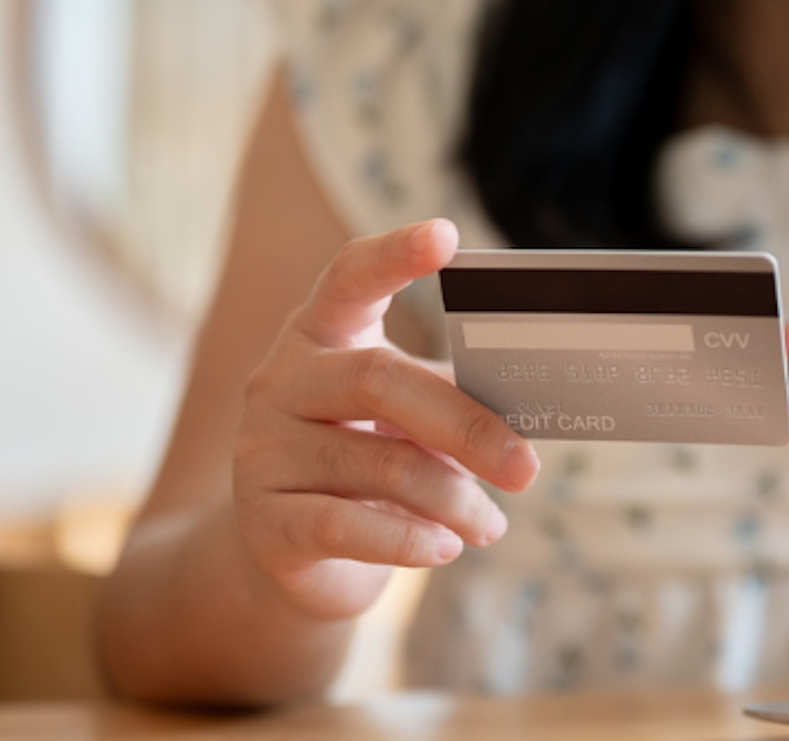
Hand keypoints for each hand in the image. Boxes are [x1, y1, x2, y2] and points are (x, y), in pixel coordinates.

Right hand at [233, 219, 539, 619]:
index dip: (394, 255)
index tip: (446, 236)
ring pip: (377, 463)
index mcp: (319, 335)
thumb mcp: (401, 422)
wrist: (289, 552)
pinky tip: (445, 548)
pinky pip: (348, 526)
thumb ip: (444, 402)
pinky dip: (410, 540)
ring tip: (491, 525)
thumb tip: (522, 420)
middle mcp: (279, 381)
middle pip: (380, 379)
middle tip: (525, 468)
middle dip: (466, 425)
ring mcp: (263, 451)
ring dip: (453, 500)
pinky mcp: (265, 522)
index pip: (349, 278)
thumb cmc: (365, 464)